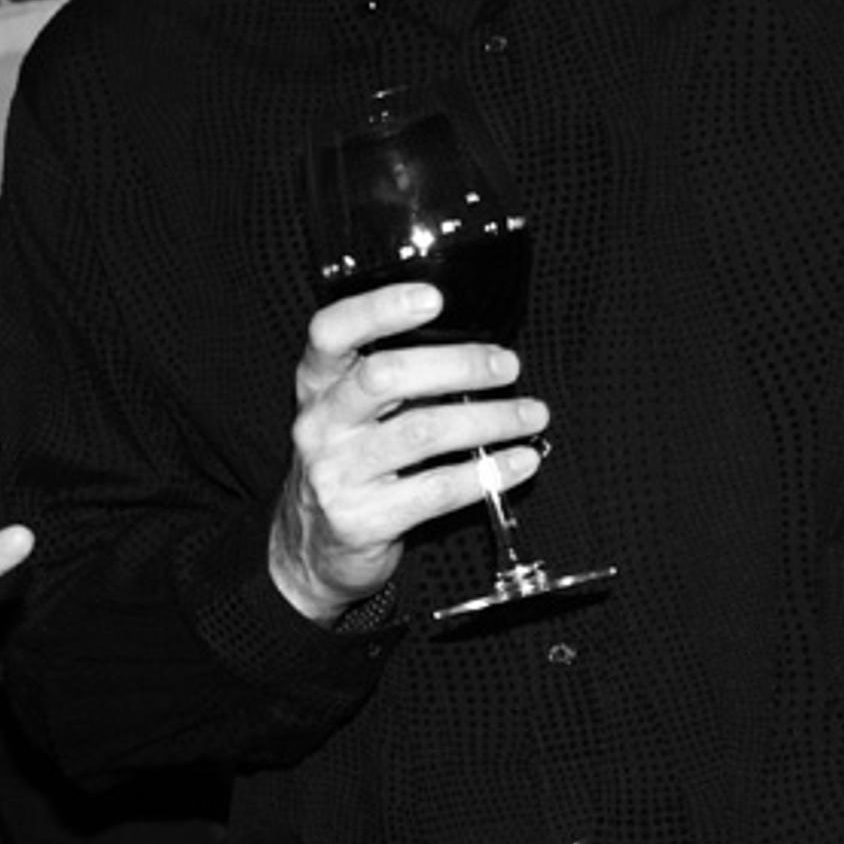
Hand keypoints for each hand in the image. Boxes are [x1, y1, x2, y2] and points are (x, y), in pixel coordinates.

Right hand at [271, 282, 547, 623]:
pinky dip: (488, 472)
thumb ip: (393, 380)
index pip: (330, 332)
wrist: (312, 545)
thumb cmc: (349, 464)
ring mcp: (336, 472)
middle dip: (458, 366)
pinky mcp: (362, 518)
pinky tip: (520, 461)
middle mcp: (319, 423)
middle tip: (507, 366)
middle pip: (384, 377)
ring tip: (531, 414)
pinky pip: (436, 490)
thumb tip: (475, 349)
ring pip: (421, 432)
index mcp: (316, 385)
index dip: (378, 309)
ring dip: (489, 419)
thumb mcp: (350, 413)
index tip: (433, 299)